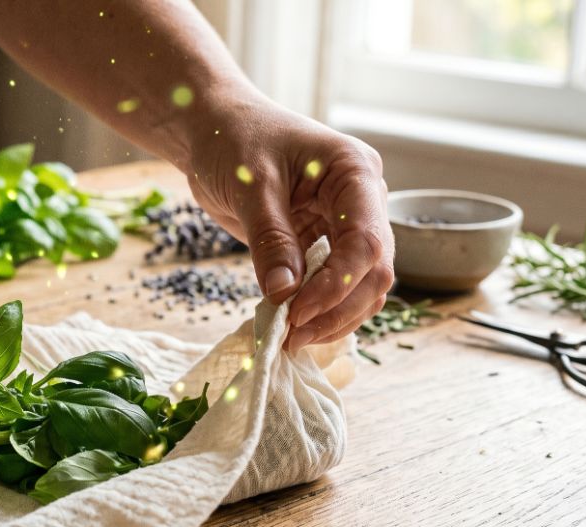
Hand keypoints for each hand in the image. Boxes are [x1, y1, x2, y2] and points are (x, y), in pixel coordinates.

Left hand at [187, 96, 394, 350]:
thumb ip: (270, 240)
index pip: (366, 241)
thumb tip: (284, 295)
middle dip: (337, 310)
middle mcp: (361, 200)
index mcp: (355, 173)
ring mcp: (344, 222)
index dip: (337, 285)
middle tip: (293, 337)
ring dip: (331, 317)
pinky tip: (291, 326)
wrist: (213, 129)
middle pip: (373, 270)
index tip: (297, 314)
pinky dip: (316, 308)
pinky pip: (332, 283)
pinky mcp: (321, 241)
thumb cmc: (233, 141)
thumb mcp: (250, 187)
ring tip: (290, 339)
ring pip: (359, 284)